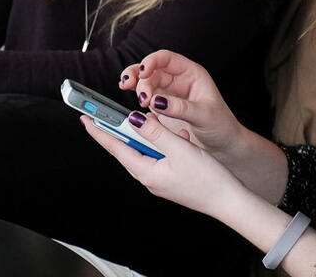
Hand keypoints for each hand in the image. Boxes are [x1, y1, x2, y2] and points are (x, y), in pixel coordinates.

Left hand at [82, 113, 245, 218]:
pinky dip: (167, 143)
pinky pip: (162, 155)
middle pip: (128, 147)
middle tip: (108, 113)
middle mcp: (149, 177)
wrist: (231, 202)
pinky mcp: (171, 178)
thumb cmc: (208, 180)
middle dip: (122, 129)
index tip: (85, 118)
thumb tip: (134, 118)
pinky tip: (180, 137)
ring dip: (151, 135)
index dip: (100, 131)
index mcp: (146, 171)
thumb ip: (156, 132)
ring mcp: (160, 179)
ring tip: (157, 125)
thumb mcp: (180, 149)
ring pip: (147, 150)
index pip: (116, 146)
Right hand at [121, 50, 243, 159]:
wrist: (222, 146)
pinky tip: (132, 102)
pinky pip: (144, 96)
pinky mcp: (160, 106)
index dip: (152, 61)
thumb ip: (180, 108)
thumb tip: (157, 101)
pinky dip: (134, 96)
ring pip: (144, 81)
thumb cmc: (220, 126)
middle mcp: (178, 80)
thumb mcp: (204, 116)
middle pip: (152, 70)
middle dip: (142, 80)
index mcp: (191, 74)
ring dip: (134, 84)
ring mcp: (168, 92)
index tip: (143, 72)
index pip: (167, 59)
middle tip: (142, 97)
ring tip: (126, 89)